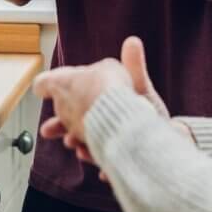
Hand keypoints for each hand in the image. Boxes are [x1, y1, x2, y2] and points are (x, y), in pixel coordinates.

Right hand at [35, 37, 191, 174]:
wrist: (166, 135)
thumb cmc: (148, 109)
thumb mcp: (139, 85)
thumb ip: (134, 66)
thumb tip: (133, 40)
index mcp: (100, 104)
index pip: (73, 100)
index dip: (59, 98)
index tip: (44, 93)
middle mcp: (98, 124)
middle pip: (72, 124)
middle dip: (60, 127)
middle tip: (49, 129)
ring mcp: (105, 142)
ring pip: (87, 144)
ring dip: (81, 147)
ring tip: (80, 148)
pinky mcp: (115, 160)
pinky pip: (107, 165)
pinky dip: (104, 167)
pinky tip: (103, 171)